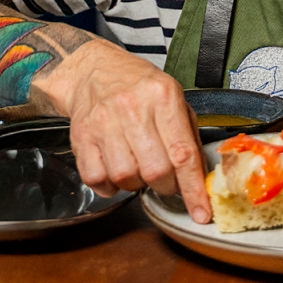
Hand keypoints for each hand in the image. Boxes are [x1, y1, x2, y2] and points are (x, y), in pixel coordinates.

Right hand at [37, 39, 210, 222]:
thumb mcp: (173, 96)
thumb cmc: (138, 85)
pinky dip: (110, 186)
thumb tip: (200, 175)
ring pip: (126, 178)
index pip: (183, 153)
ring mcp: (104, 123)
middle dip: (166, 186)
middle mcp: (133, 108)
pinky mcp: (82, 137)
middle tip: (166, 180)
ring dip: (137, 184)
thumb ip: (187, 134)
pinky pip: (97, 179)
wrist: (94, 70)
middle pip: (156, 171)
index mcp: (163, 96)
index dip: (193, 189)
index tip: (200, 212)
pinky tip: (117, 171)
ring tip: (139, 167)